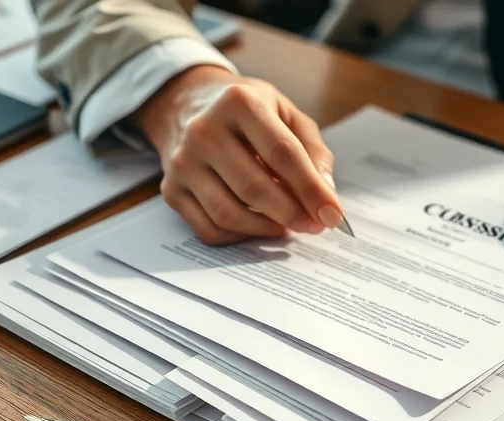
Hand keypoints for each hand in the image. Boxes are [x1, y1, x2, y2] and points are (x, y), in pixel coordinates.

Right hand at [136, 65, 341, 243]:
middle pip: (254, 187)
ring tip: (288, 225)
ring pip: (229, 214)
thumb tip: (326, 194)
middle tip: (314, 225)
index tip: (333, 214)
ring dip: (267, 228)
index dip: (312, 189)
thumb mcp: (285, 113)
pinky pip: (209, 228)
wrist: (187, 103)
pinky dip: (240, 236)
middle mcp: (204, 130)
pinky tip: (259, 225)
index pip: (283, 153)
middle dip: (292, 214)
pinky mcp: (171, 189)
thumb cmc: (247, 113)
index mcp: (239, 102)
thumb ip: (313, 150)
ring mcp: (182, 162)